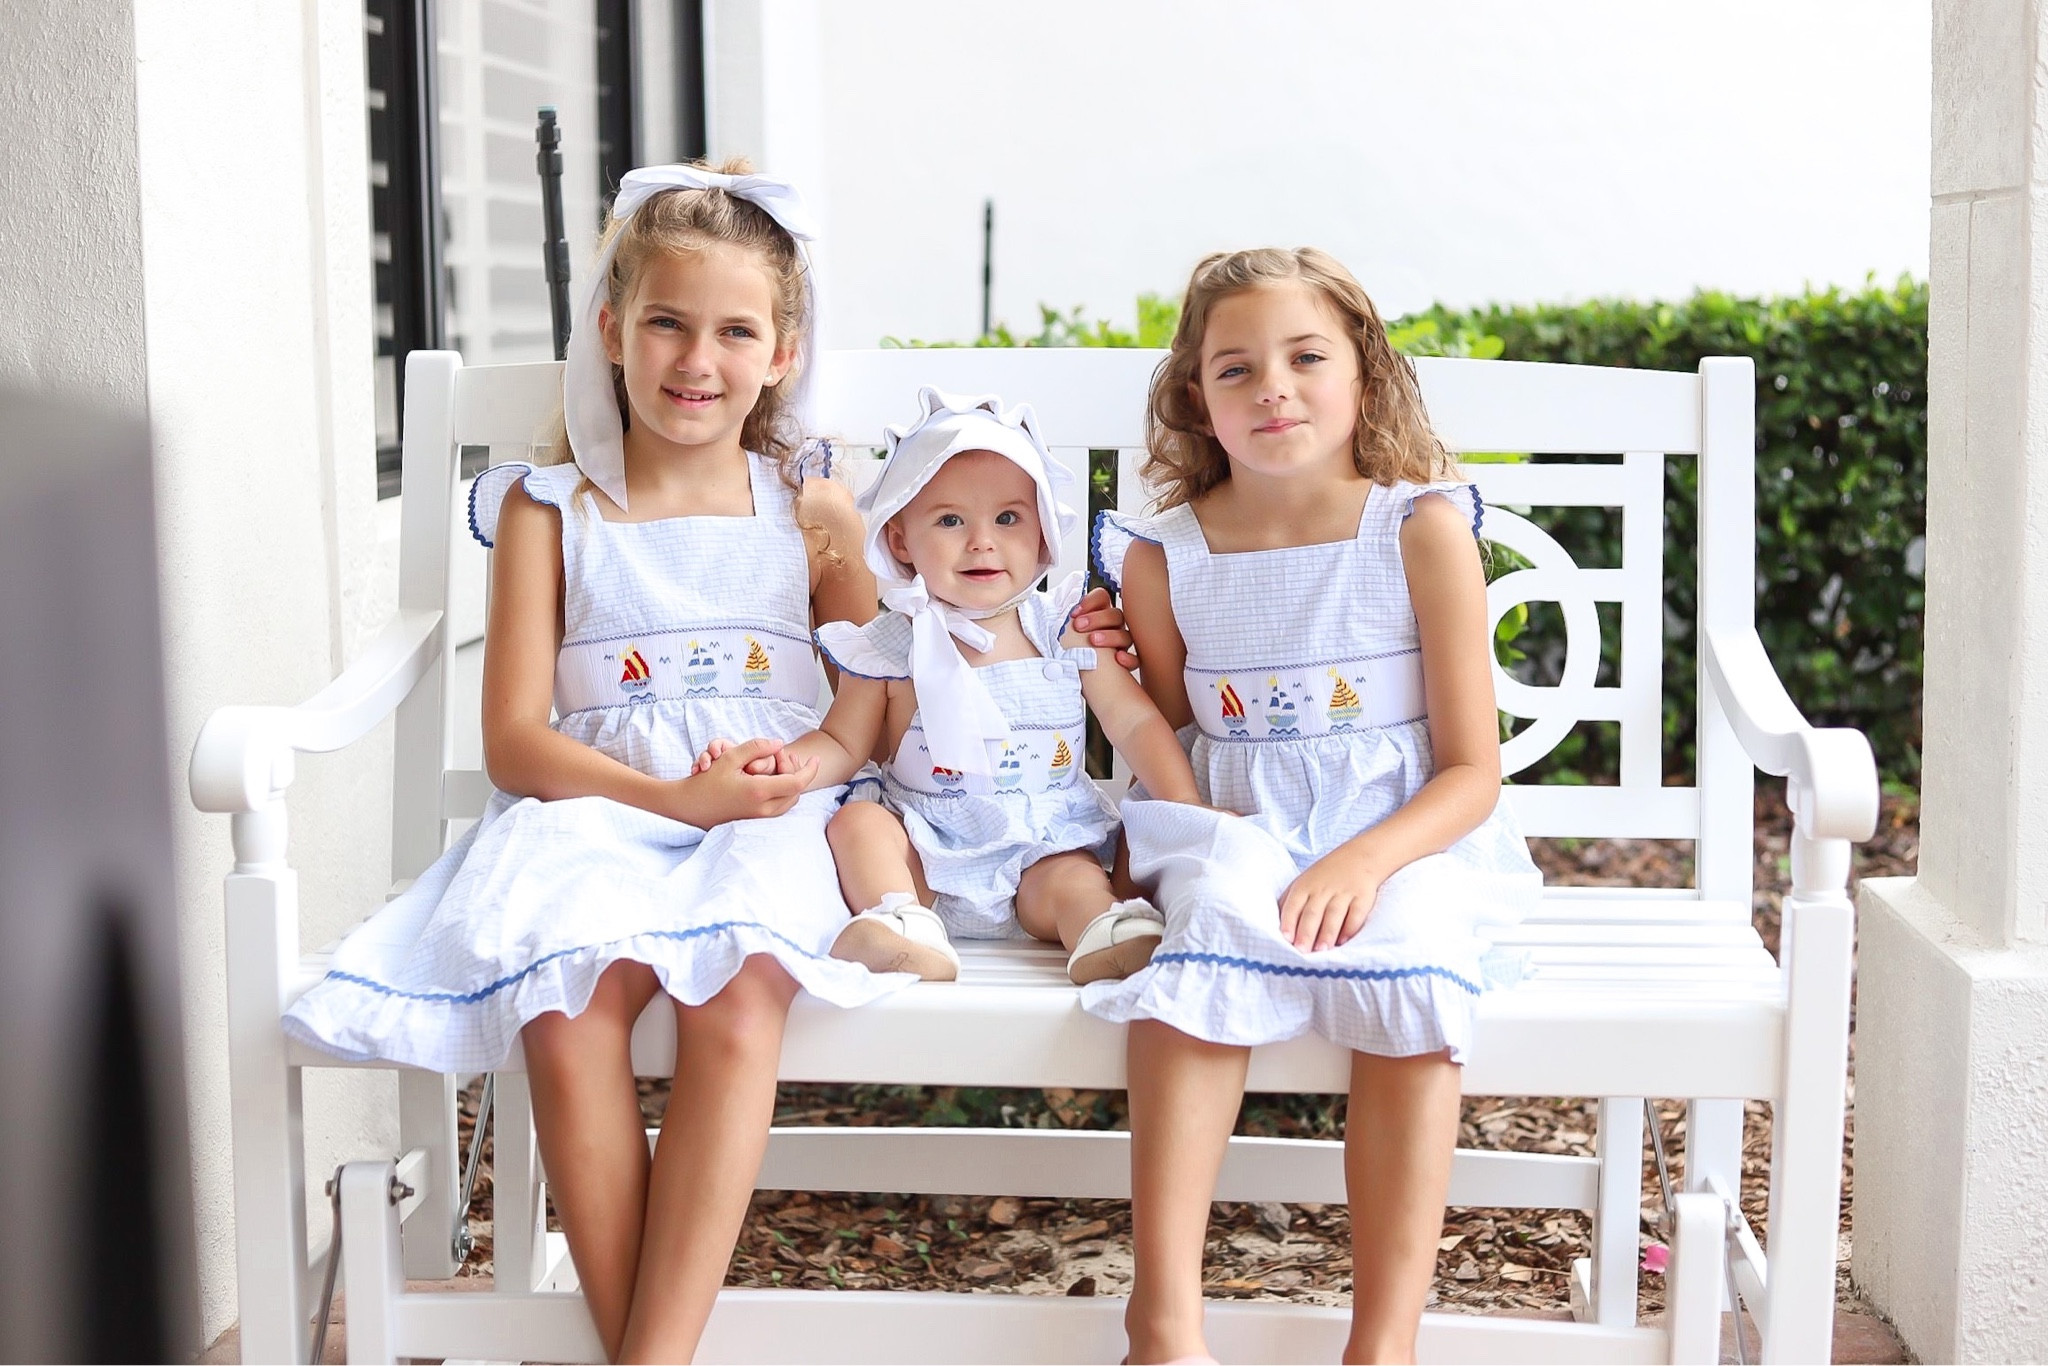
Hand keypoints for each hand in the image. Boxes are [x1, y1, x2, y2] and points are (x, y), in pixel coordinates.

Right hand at [671, 738, 815, 823]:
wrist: (689, 808)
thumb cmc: (706, 782)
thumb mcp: (729, 758)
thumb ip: (756, 747)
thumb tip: (779, 743)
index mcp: (759, 792)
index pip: (797, 783)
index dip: (810, 770)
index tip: (816, 758)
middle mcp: (763, 809)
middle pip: (796, 793)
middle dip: (799, 775)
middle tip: (788, 758)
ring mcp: (759, 818)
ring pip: (789, 802)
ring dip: (792, 785)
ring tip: (783, 767)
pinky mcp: (755, 822)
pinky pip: (779, 808)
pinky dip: (782, 794)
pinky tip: (774, 781)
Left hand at [1070, 586, 1137, 670]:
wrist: (1072, 683)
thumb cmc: (1067, 658)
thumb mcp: (1064, 636)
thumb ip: (1068, 622)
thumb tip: (1065, 613)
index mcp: (1098, 616)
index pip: (1102, 598)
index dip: (1091, 601)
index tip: (1075, 613)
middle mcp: (1112, 628)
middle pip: (1115, 615)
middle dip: (1097, 618)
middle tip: (1078, 626)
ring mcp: (1121, 646)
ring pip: (1125, 635)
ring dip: (1110, 636)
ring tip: (1093, 641)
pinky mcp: (1125, 665)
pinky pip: (1134, 660)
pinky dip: (1128, 658)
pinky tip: (1118, 659)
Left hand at [1279, 845, 1385, 952]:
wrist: (1360, 856)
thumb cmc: (1325, 875)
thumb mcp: (1304, 882)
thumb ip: (1290, 901)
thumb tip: (1275, 925)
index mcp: (1305, 886)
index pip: (1294, 905)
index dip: (1289, 921)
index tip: (1286, 938)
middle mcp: (1323, 889)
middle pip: (1313, 912)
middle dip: (1306, 932)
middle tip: (1302, 951)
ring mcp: (1344, 892)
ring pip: (1334, 914)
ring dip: (1327, 933)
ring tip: (1322, 950)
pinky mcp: (1363, 897)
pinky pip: (1356, 913)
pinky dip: (1351, 927)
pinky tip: (1344, 941)